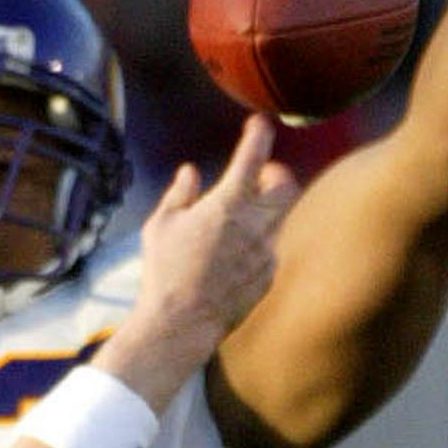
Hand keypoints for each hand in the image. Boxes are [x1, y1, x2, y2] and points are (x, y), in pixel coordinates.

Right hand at [101, 116, 300, 400]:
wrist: (181, 323)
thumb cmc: (164, 271)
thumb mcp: (160, 226)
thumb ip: (180, 194)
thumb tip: (190, 172)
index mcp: (227, 204)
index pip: (253, 157)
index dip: (259, 135)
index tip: (260, 124)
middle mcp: (255, 223)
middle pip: (287, 185)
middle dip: (275, 175)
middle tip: (259, 178)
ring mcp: (266, 251)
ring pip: (278, 219)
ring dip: (262, 213)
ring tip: (235, 224)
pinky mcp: (268, 275)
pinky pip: (269, 249)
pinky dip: (255, 245)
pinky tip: (230, 260)